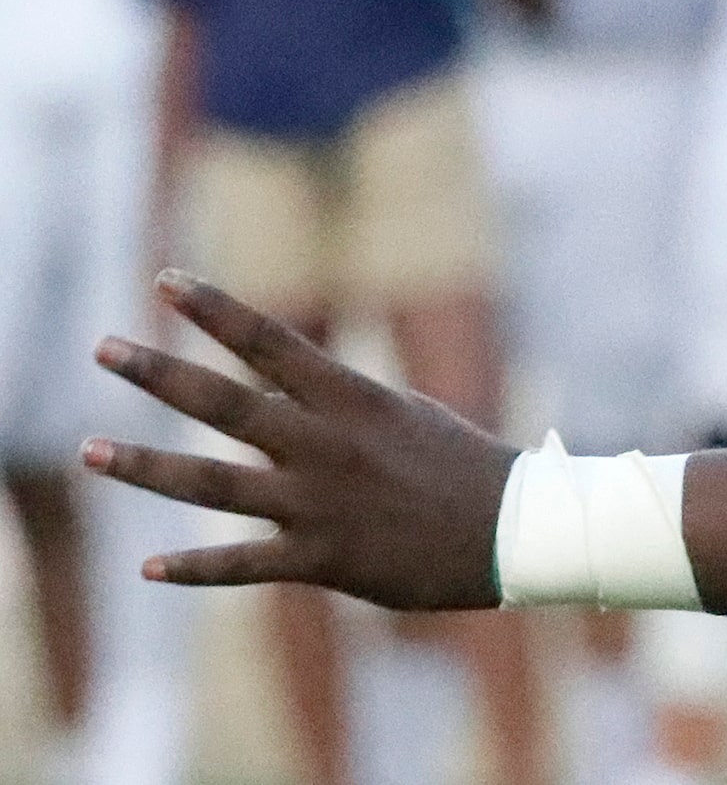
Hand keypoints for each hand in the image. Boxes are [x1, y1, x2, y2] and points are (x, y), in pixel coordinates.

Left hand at [83, 272, 513, 609]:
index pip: (270, 341)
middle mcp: (326, 445)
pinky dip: (195, 568)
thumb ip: (331, 408)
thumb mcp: (400, 416)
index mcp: (352, 399)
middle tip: (103, 347)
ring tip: (90, 450)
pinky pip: (245, 565)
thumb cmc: (459, 465)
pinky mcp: (324, 560)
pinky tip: (150, 567)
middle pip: (225, 404)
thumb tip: (269, 394)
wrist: (513, 529)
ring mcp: (320, 504)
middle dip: (159, 374)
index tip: (165, 282)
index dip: (215, 310)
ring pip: (213, 484)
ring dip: (146, 467)